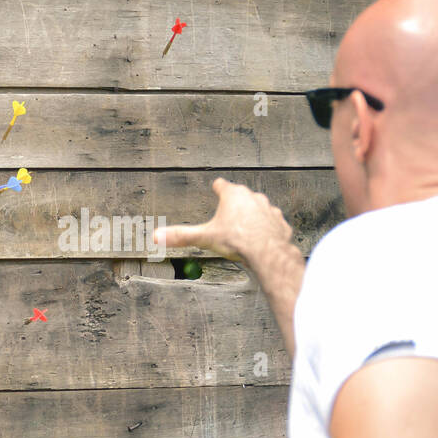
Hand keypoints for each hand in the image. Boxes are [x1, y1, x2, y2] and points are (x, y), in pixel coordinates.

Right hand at [154, 177, 291, 264]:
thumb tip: (158, 236)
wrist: (268, 253)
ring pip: (258, 208)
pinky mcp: (280, 222)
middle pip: (241, 196)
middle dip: (235, 205)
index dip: (217, 188)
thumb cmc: (238, 241)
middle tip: (228, 216)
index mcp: (233, 196)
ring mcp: (269, 209)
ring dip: (252, 216)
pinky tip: (262, 239)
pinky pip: (271, 223)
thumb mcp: (205, 238)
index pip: (222, 185)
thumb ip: (181, 236)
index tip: (217, 187)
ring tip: (245, 230)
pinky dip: (266, 229)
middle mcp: (253, 197)